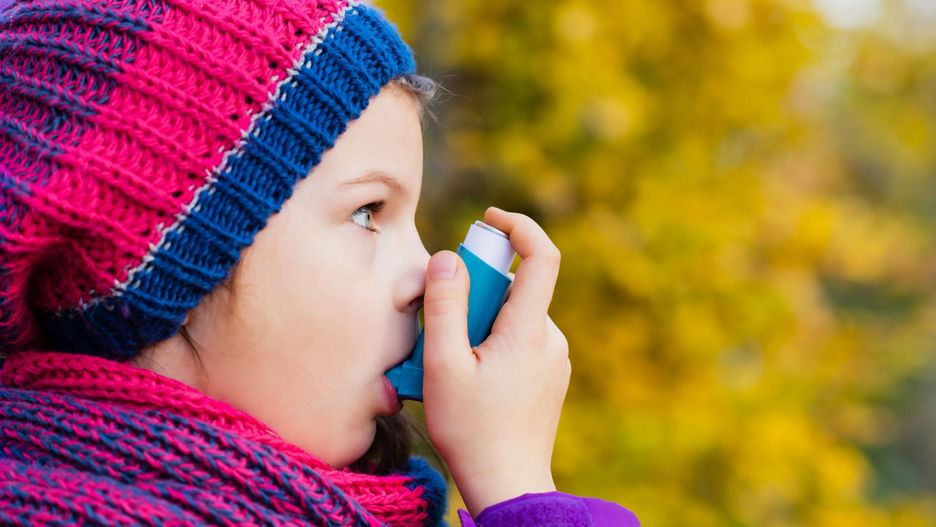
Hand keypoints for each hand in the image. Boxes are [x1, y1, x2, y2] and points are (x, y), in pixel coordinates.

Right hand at [421, 206, 570, 517]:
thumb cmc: (471, 430)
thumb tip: (447, 258)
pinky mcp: (549, 377)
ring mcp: (554, 359)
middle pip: (515, 289)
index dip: (518, 226)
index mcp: (530, 330)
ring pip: (513, 317)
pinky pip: (519, 341)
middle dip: (475, 292)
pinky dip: (492, 342)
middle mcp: (551, 339)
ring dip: (480, 322)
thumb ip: (444, 306)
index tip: (489, 219)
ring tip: (450, 363)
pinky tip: (470, 377)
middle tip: (441, 326)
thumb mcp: (443, 366)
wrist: (508, 486)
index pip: (541, 256)